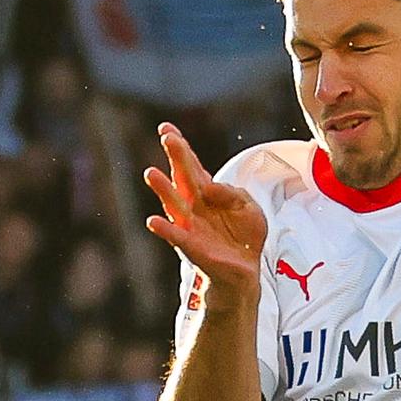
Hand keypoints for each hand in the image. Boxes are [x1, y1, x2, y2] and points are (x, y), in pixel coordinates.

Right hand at [143, 123, 266, 299]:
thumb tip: (210, 188)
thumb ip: (234, 193)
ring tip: (151, 173)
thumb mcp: (249, 209)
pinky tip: (153, 222)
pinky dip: (165, 229)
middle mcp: (194, 206)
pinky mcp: (192, 247)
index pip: (193, 166)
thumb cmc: (244, 238)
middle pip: (183, 177)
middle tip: (167, 137)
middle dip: (176, 157)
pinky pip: (176, 237)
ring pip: (174, 204)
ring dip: (162, 190)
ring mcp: (190, 225)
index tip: (167, 128)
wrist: (246, 272)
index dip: (182, 148)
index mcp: (207, 194)